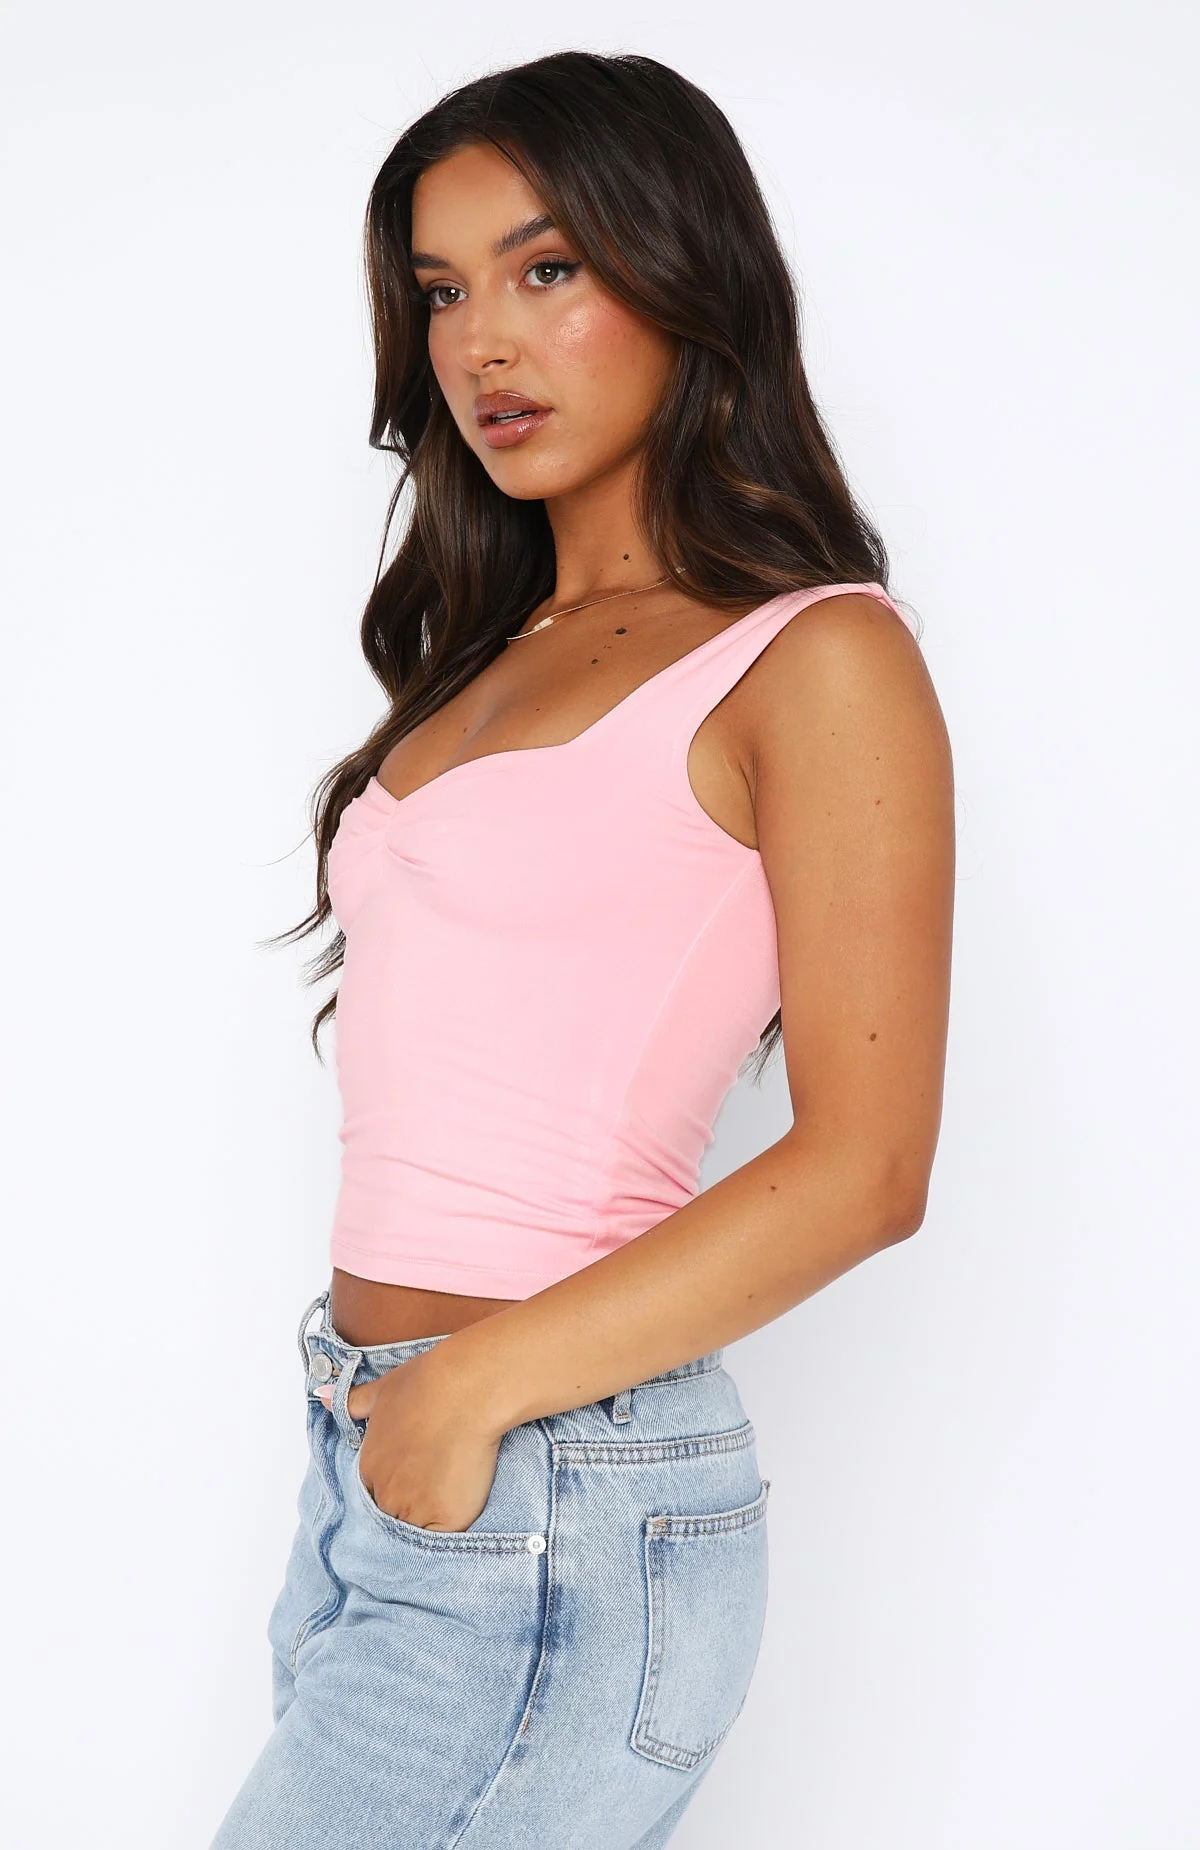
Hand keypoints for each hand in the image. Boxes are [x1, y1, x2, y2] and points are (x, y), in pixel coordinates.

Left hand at [331, 1350, 502, 1532]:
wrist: (465, 1391)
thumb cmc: (428, 1385)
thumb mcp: (383, 1390)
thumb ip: (354, 1401)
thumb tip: (324, 1396)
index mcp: (369, 1468)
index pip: (375, 1498)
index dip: (396, 1494)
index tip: (416, 1484)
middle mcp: (385, 1494)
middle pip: (393, 1521)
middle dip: (409, 1515)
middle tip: (433, 1499)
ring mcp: (413, 1510)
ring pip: (415, 1536)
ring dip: (427, 1530)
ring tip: (448, 1511)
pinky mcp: (445, 1519)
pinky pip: (443, 1542)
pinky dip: (450, 1537)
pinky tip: (461, 1516)